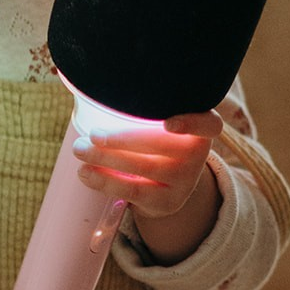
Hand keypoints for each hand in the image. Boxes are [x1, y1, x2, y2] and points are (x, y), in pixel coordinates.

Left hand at [73, 110, 224, 263]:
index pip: (210, 125)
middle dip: (122, 139)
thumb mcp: (159, 122)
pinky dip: (105, 181)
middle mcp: (198, 155)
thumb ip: (143, 107)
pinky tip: (85, 172)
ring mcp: (185, 181)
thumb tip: (90, 86)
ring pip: (143, 168)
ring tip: (79, 150)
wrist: (167, 183)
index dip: (192, 124)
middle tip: (93, 134)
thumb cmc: (156, 139)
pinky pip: (133, 191)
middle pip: (162, 145)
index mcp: (199, 128)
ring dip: (105, 159)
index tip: (168, 124)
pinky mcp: (167, 202)